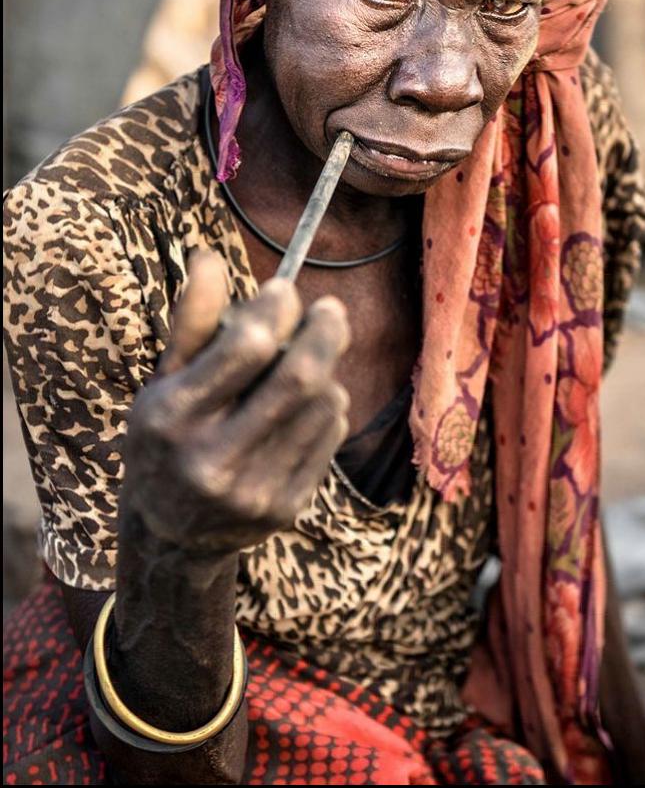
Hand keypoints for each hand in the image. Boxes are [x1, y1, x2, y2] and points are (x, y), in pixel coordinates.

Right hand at [123, 251, 350, 555]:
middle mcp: (210, 460)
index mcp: (171, 418)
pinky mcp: (284, 510)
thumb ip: (192, 321)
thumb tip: (210, 256)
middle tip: (331, 308)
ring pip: (321, 405)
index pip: (245, 348)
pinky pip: (328, 437)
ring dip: (325, 372)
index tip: (283, 289)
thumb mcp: (165, 380)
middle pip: (298, 378)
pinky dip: (327, 408)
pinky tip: (307, 403)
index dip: (274, 310)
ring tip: (308, 363)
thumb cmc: (168, 437)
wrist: (172, 536)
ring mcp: (252, 491)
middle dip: (324, 333)